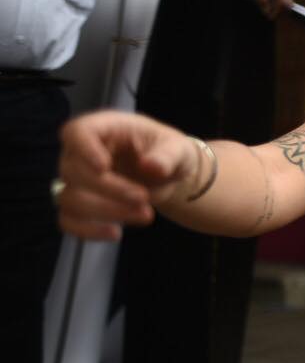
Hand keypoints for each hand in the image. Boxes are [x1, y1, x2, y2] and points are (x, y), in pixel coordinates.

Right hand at [56, 110, 197, 240]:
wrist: (168, 176)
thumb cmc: (169, 153)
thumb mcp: (179, 149)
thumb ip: (168, 156)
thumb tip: (152, 167)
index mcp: (104, 128)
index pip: (77, 131)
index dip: (84, 149)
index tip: (103, 167)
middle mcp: (81, 152)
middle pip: (74, 171)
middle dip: (110, 189)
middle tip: (144, 199)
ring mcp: (76, 180)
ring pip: (70, 198)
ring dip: (106, 211)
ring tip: (146, 215)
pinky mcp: (79, 205)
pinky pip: (68, 220)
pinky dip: (88, 231)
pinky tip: (116, 234)